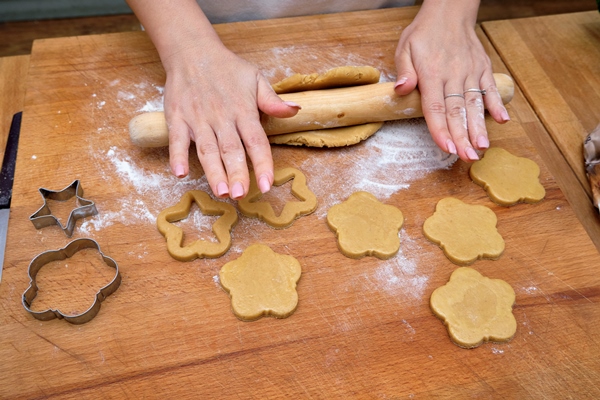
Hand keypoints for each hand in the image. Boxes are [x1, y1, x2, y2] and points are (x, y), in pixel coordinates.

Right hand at [163, 42, 298, 198]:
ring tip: (221, 192)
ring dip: (213, 171)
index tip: (267, 184)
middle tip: (241, 195)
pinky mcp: (177, 118)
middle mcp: (221, 117)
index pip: (256, 141)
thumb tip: (296, 110)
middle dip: (237, 173)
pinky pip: (177, 140)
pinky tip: (180, 173)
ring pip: (207, 149)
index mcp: (243, 110)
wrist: (192, 51)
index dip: (262, 164)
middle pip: (231, 150)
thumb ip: (272, 100)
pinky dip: (177, 156)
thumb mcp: (255, 78)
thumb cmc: (227, 68)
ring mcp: (198, 119)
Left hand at [394, 0, 509, 161]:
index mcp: (432, 73)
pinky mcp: (482, 68)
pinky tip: (502, 121)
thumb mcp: (405, 48)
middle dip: (462, 137)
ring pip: (475, 104)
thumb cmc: (424, 34)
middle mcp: (453, 74)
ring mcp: (470, 72)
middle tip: (467, 157)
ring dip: (479, 127)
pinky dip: (496, 105)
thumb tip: (401, 89)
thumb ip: (404, 71)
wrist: (449, 13)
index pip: (436, 107)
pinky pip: (490, 89)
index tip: (447, 148)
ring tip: (482, 147)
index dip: (441, 130)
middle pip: (457, 111)